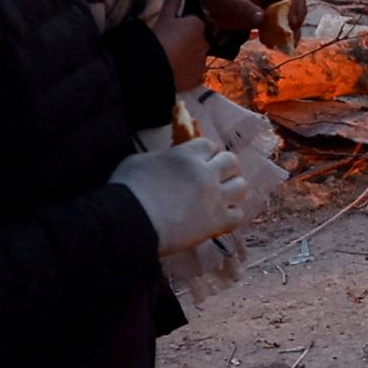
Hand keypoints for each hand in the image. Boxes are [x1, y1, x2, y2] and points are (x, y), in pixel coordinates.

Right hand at [113, 139, 251, 251]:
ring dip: (233, 189)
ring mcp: (215, 197)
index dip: (206, 152)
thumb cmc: (127, 190)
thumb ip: (160, 158)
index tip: (202, 160)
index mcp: (187, 155)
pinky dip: (231, 216)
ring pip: (241, 186)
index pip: (209, 145)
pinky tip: (221, 218)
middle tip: (215, 177)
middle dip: (224, 168)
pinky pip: (239, 215)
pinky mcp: (217, 222)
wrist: (131, 221)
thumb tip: (167, 160)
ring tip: (222, 196)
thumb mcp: (138, 161)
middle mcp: (206, 173)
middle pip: (231, 162)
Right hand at [154, 8, 214, 82]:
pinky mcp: (199, 77)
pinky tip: (174, 72)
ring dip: (189, 58)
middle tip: (170, 46)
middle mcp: (205, 43)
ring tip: (171, 60)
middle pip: (198, 41)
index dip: (185, 28)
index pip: (195, 24)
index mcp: (198, 26)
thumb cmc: (158, 37)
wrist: (153, 66)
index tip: (173, 32)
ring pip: (197, 58)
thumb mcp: (163, 18)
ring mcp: (203, 61)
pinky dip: (187, 73)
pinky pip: (194, 74)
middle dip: (189, 43)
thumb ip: (172, 2)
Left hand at [198, 0, 301, 48]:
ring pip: (293, 14)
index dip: (293, 4)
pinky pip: (281, 26)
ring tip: (286, 43)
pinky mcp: (269, 17)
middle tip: (291, 31)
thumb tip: (262, 20)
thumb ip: (245, 8)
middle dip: (297, 16)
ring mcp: (272, 4)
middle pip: (296, 1)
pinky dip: (281, 36)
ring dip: (292, 29)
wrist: (210, 0)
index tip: (290, 21)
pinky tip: (272, 45)